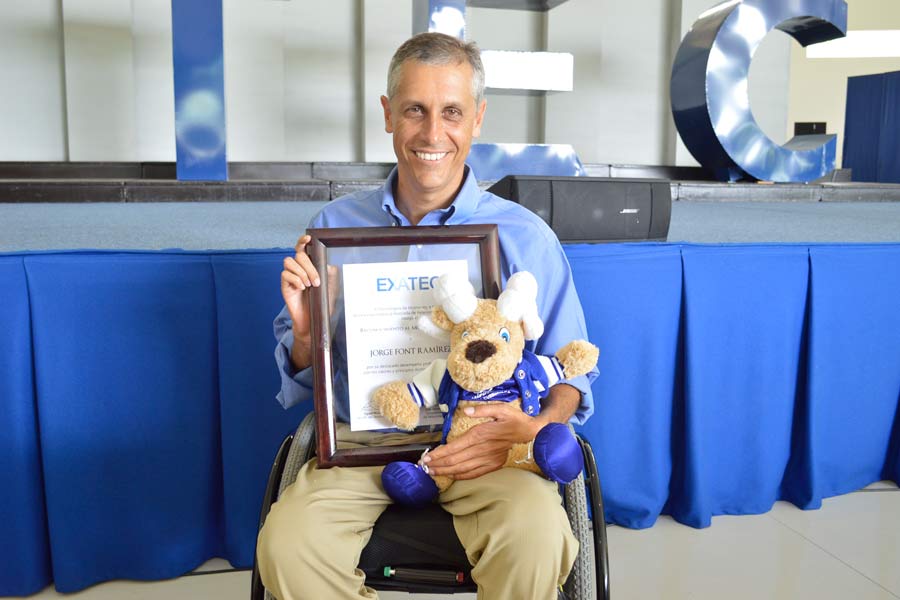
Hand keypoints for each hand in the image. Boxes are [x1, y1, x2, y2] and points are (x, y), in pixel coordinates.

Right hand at [281, 235, 336, 369]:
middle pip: (298, 255)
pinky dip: (295, 280)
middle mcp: (298, 268)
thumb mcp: (330, 286)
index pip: (302, 248)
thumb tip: (327, 263)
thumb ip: (330, 272)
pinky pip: (285, 275)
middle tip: (317, 281)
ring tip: (309, 285)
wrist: (313, 321)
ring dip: (302, 273)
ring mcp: (290, 276)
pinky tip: (302, 289)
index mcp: (309, 265)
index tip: (308, 238)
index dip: (303, 241)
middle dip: (309, 267)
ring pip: (289, 262)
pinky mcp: (284, 285)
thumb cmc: (322, 303)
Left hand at [422, 403, 545, 480]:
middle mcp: (483, 449)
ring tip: (433, 472)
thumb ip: (483, 409)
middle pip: (455, 460)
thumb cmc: (515, 420)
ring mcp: (488, 459)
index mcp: (481, 434)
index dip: (439, 453)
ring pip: (462, 468)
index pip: (455, 446)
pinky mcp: (493, 465)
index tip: (427, 456)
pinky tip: (451, 476)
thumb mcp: (501, 408)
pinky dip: (461, 476)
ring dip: (446, 471)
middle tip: (424, 466)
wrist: (531, 434)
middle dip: (438, 464)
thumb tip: (468, 410)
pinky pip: (474, 473)